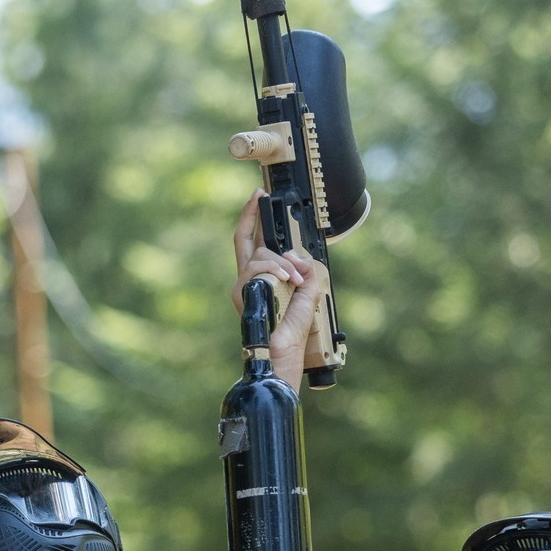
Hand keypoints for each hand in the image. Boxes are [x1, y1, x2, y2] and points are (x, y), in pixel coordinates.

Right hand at [232, 191, 320, 386]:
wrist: (283, 352)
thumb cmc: (292, 331)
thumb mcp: (308, 292)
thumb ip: (305, 271)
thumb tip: (298, 257)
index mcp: (263, 279)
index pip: (254, 244)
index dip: (253, 220)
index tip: (258, 198)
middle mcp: (248, 281)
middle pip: (245, 240)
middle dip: (252, 216)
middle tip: (260, 198)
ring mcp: (243, 286)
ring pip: (259, 255)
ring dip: (282, 261)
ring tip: (295, 277)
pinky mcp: (242, 293)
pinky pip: (257, 269)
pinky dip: (276, 270)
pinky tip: (288, 279)